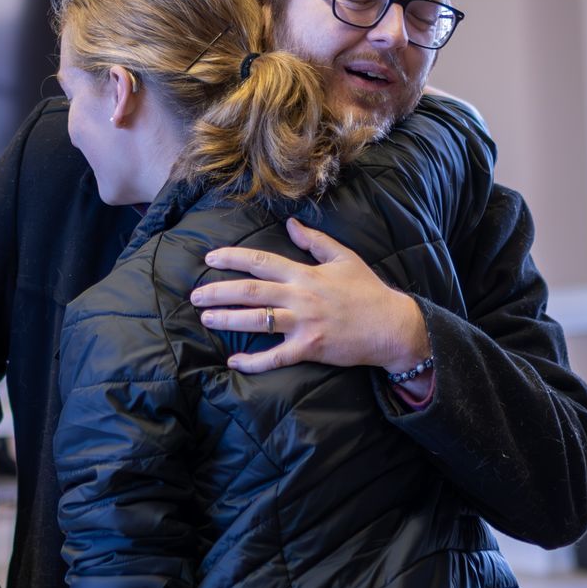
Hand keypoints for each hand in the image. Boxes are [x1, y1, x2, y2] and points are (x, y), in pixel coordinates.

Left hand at [193, 217, 429, 374]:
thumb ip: (315, 241)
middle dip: (218, 292)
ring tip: (206, 319)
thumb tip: (290, 224)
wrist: (391, 326)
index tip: (209, 259)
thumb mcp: (344, 258)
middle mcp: (300, 296)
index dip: (231, 258)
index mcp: (305, 273)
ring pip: (256, 321)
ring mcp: (303, 324)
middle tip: (195, 296)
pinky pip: (275, 357)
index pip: (260, 260)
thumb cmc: (367, 291)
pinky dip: (253, 362)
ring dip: (227, 320)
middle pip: (250, 291)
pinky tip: (234, 362)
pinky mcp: (309, 349)